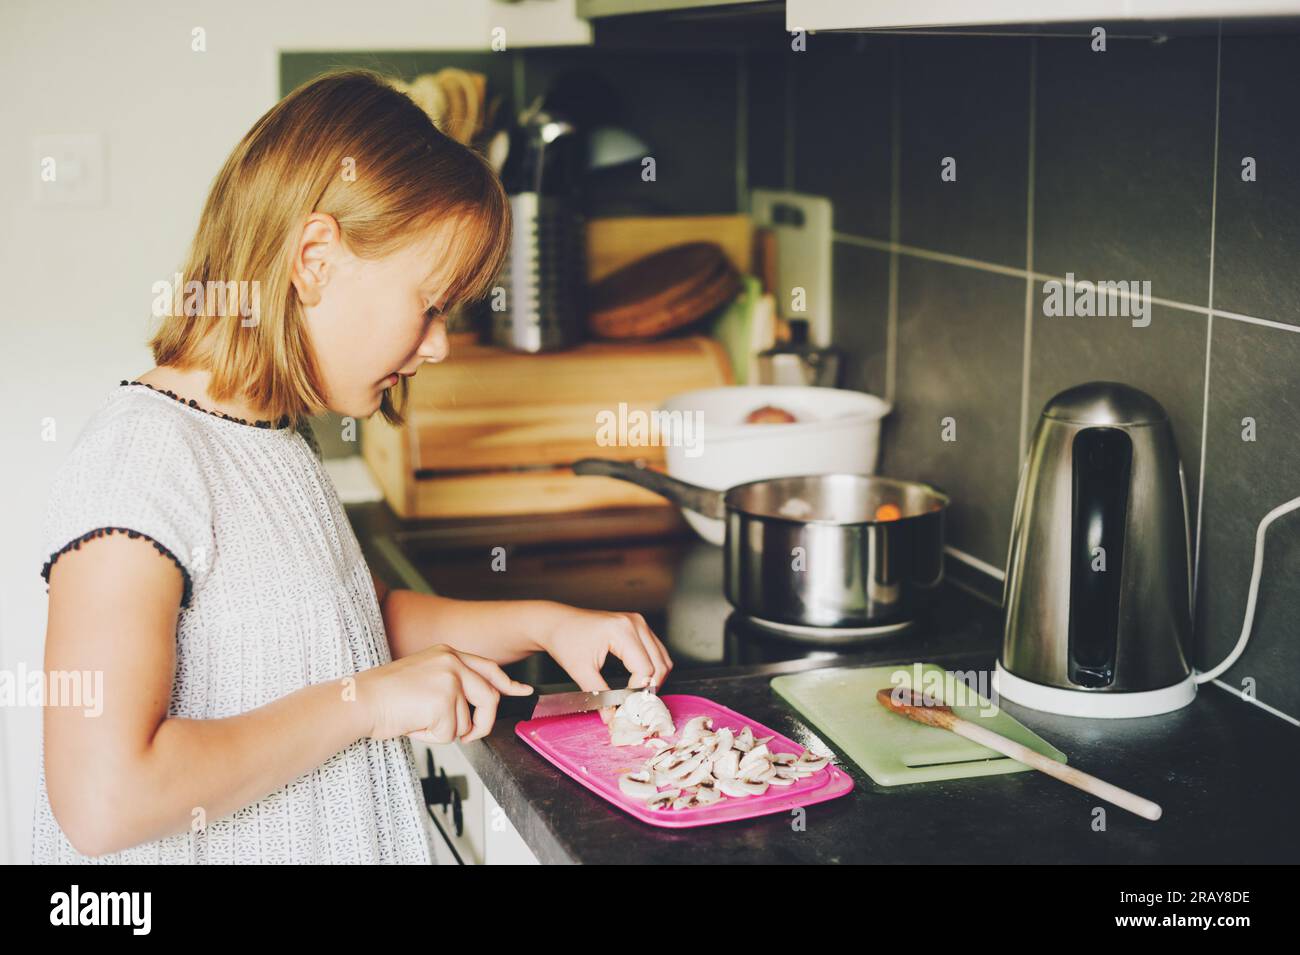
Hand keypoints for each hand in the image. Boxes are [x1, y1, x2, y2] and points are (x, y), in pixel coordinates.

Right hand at [357, 644, 531, 743]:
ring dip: (443, 731)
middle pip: (489, 698)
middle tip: (468, 736)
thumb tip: (475, 707)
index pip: (488, 668)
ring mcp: (450, 680)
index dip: (508, 683)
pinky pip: (450, 734)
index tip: (523, 691)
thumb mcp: (423, 677)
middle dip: (482, 723)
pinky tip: (412, 724)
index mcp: (447, 653)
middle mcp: (452, 661)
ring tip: (416, 719)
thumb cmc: (384, 695)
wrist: (359, 700)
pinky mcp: (444, 701)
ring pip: (466, 722)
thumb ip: (452, 684)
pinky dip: (431, 737)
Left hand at [535, 606, 673, 720]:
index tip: (625, 704)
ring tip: (636, 693)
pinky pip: (657, 651)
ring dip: (654, 678)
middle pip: (660, 664)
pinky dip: (653, 667)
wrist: (557, 622)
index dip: (638, 691)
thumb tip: (611, 717)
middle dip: (650, 687)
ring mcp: (639, 622)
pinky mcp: (638, 626)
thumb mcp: (580, 670)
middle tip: (634, 703)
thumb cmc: (565, 639)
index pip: (645, 669)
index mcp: (622, 630)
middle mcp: (635, 623)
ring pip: (663, 658)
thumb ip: (598, 695)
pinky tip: (638, 679)